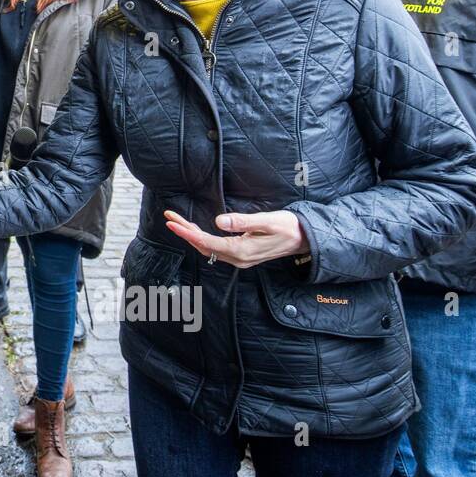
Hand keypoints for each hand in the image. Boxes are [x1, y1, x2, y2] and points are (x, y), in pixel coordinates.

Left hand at [163, 209, 307, 268]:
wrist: (306, 239)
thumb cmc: (289, 227)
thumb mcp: (268, 221)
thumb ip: (243, 222)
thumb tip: (219, 221)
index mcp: (242, 251)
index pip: (207, 242)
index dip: (187, 232)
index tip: (172, 222)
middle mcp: (238, 258)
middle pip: (203, 246)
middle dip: (185, 232)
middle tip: (169, 217)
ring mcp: (240, 259)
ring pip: (208, 249)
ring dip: (192, 236)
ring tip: (177, 221)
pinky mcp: (242, 255)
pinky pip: (216, 249)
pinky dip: (202, 239)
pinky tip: (195, 231)